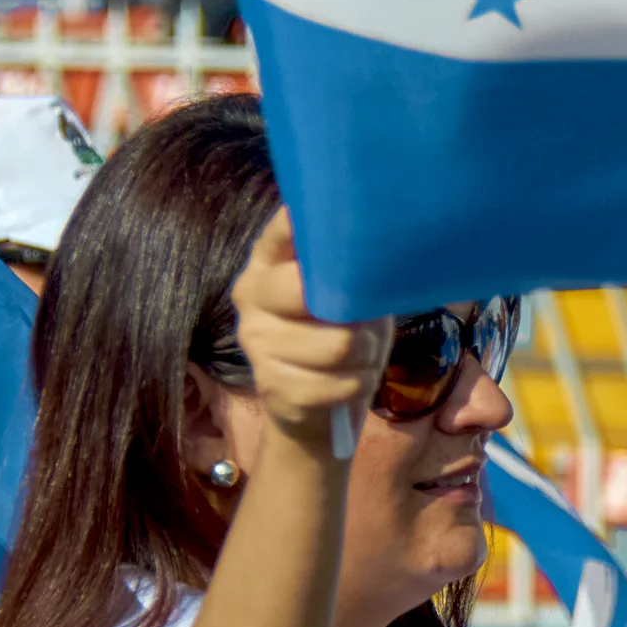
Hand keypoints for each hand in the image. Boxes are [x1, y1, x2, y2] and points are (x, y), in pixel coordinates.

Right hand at [228, 210, 389, 447]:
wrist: (318, 405)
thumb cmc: (338, 334)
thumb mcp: (347, 295)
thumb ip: (348, 270)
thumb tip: (375, 246)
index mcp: (267, 264)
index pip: (280, 234)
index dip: (301, 226)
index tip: (331, 221)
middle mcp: (252, 297)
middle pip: (306, 291)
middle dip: (355, 314)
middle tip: (364, 324)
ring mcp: (256, 344)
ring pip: (338, 344)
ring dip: (366, 354)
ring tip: (360, 355)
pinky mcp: (273, 387)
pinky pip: (340, 383)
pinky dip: (359, 384)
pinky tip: (349, 382)